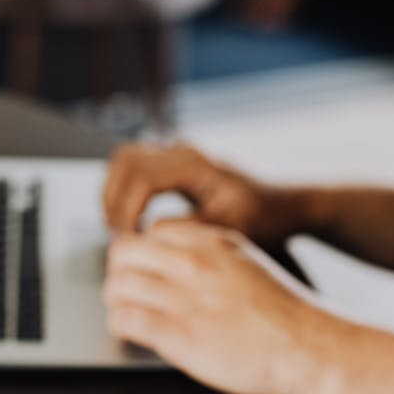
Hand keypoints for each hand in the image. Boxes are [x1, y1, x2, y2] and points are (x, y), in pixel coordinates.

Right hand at [103, 142, 297, 249]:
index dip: (126, 210)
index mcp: (196, 165)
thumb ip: (192, 229)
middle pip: (124, 161)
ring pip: (122, 161)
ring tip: (120, 231)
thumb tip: (150, 233)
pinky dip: (123, 193)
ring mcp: (175, 154)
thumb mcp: (232, 230)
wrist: (280, 205)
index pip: (141, 177)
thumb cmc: (262, 219)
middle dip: (113, 200)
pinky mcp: (171, 164)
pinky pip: (132, 168)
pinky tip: (131, 223)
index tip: (127, 242)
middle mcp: (182, 151)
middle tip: (118, 237)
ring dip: (113, 194)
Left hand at [103, 219, 333, 393]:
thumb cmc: (284, 312)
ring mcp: (184, 298)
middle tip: (126, 289)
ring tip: (126, 312)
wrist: (310, 349)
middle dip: (119, 271)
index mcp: (211, 243)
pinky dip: (120, 325)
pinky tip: (131, 332)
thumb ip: (209, 253)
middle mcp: (193, 264)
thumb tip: (172, 256)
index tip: (145, 269)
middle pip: (123, 252)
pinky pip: (126, 320)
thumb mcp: (246, 261)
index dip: (143, 252)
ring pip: (118, 286)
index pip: (151, 231)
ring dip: (116, 300)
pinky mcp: (179, 335)